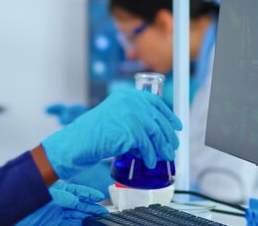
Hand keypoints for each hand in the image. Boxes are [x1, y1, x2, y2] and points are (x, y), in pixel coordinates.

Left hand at [16, 181, 106, 225]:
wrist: (11, 219)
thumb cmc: (22, 206)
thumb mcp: (43, 198)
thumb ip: (60, 198)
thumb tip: (74, 199)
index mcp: (54, 193)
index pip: (75, 191)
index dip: (87, 193)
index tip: (98, 196)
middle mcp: (57, 204)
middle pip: (78, 206)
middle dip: (91, 208)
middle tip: (103, 211)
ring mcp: (56, 217)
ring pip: (76, 217)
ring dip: (87, 218)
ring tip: (99, 218)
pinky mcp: (55, 225)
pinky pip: (70, 224)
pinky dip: (79, 224)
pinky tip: (86, 224)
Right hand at [41, 89, 181, 179]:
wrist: (80, 140)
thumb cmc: (96, 131)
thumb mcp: (116, 114)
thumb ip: (134, 115)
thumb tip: (158, 128)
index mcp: (127, 96)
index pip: (155, 102)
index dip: (169, 115)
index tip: (177, 126)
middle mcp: (130, 102)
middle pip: (158, 119)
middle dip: (168, 136)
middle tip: (172, 147)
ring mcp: (131, 116)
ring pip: (155, 133)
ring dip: (162, 148)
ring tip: (164, 157)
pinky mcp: (130, 132)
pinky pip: (146, 146)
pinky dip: (150, 156)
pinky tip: (150, 162)